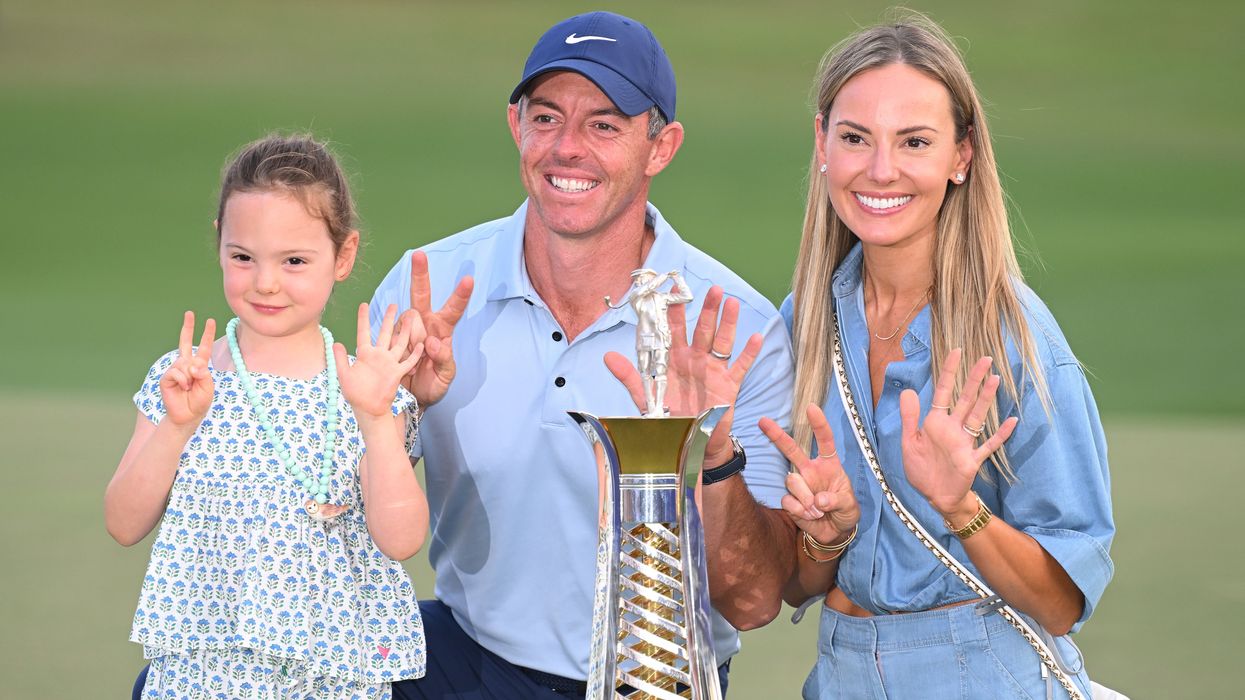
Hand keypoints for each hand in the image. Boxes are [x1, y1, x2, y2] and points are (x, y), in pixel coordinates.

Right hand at [160, 311, 215, 426]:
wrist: (188, 415)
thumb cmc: (199, 401)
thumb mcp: (208, 386)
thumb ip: (203, 373)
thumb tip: (192, 364)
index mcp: (199, 365)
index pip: (203, 347)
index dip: (207, 334)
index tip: (211, 321)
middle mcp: (186, 364)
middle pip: (185, 342)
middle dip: (188, 327)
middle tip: (189, 313)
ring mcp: (176, 370)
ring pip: (184, 363)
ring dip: (190, 375)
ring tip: (190, 387)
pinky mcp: (167, 377)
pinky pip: (177, 372)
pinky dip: (183, 380)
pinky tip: (183, 388)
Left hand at [336, 303, 422, 418]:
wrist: (368, 409)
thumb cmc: (355, 394)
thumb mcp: (344, 375)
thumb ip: (341, 359)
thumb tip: (336, 343)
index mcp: (364, 354)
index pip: (364, 332)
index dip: (363, 318)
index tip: (364, 304)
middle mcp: (378, 356)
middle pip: (385, 332)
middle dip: (389, 318)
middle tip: (394, 305)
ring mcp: (389, 363)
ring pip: (399, 342)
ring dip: (405, 330)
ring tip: (410, 318)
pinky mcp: (397, 373)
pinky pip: (408, 361)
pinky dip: (415, 353)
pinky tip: (421, 344)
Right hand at [402, 251, 472, 406]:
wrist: (411, 399)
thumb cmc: (433, 384)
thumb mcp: (445, 376)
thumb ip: (444, 360)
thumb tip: (433, 343)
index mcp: (442, 331)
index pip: (454, 309)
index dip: (461, 295)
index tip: (468, 279)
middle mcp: (425, 325)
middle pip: (422, 295)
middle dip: (420, 274)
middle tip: (418, 254)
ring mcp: (406, 329)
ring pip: (407, 318)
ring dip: (413, 337)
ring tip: (418, 359)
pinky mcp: (391, 338)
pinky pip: (392, 332)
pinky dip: (399, 343)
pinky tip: (404, 356)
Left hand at [605, 285, 762, 462]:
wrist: (688, 443)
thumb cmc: (667, 418)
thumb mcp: (646, 396)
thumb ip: (630, 376)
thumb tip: (607, 357)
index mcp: (674, 359)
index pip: (674, 329)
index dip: (674, 309)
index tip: (674, 290)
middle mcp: (695, 360)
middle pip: (702, 329)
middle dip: (708, 309)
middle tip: (713, 289)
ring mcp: (713, 371)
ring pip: (722, 342)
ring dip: (728, 323)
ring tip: (731, 303)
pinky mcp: (729, 385)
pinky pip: (740, 366)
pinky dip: (749, 353)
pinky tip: (756, 337)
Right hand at [760, 405, 858, 545]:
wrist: (835, 533)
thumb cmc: (846, 512)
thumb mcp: (850, 506)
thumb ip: (837, 500)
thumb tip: (819, 500)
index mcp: (829, 465)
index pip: (824, 441)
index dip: (819, 424)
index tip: (812, 408)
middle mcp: (811, 470)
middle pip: (792, 449)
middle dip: (777, 435)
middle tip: (762, 421)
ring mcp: (799, 484)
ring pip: (792, 480)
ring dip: (805, 498)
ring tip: (818, 511)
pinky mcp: (790, 500)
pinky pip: (788, 500)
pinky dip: (800, 510)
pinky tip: (810, 516)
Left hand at [899, 349, 1018, 517]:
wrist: (934, 497)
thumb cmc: (922, 470)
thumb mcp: (909, 442)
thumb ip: (910, 417)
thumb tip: (908, 390)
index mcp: (935, 422)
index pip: (943, 391)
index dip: (950, 372)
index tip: (957, 352)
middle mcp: (952, 428)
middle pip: (965, 399)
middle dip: (974, 379)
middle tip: (986, 358)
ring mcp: (965, 443)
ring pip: (977, 416)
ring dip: (986, 399)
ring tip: (996, 380)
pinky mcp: (973, 460)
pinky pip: (989, 445)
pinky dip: (1000, 435)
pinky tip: (1012, 421)